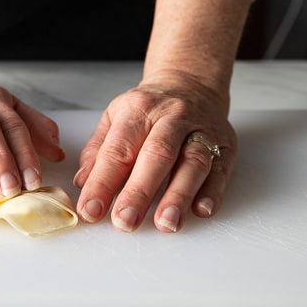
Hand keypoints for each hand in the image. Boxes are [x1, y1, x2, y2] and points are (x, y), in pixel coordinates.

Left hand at [74, 72, 235, 232]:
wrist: (189, 83)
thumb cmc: (147, 109)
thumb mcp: (114, 118)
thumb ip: (98, 151)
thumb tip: (82, 183)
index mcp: (137, 110)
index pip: (117, 151)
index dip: (102, 183)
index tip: (90, 210)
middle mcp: (170, 117)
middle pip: (156, 155)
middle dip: (139, 192)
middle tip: (125, 221)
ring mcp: (201, 129)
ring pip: (192, 162)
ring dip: (178, 195)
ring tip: (165, 223)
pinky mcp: (225, 143)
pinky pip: (221, 168)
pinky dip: (212, 192)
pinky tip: (201, 211)